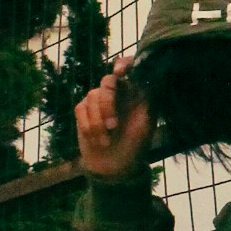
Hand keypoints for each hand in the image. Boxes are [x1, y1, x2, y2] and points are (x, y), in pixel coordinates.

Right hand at [75, 59, 155, 181]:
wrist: (114, 166)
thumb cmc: (135, 144)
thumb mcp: (146, 124)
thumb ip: (146, 101)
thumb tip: (150, 79)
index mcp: (135, 91)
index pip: (130, 67)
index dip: (124, 64)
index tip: (119, 72)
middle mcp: (117, 91)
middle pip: (107, 82)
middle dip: (108, 104)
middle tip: (113, 126)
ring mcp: (98, 99)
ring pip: (92, 96)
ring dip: (98, 122)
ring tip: (106, 141)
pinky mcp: (83, 110)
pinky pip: (80, 109)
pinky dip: (88, 127)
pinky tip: (97, 140)